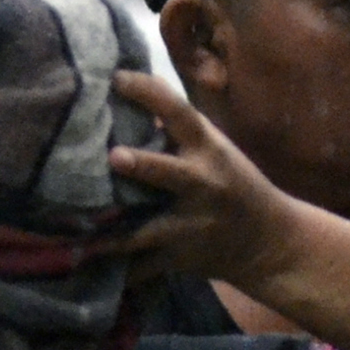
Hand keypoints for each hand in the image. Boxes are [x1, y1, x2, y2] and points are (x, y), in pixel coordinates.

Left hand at [100, 71, 304, 287]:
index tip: (116, 78)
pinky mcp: (179, 257)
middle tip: (113, 157)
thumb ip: (178, 132)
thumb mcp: (215, 150)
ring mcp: (189, 224)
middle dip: (142, 165)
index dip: (148, 92)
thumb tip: (127, 98)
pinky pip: (143, 267)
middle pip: (168, 173)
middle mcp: (200, 184)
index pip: (179, 111)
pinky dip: (117, 272)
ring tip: (80, 237)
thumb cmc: (233, 184)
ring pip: (148, 230)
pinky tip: (85, 269)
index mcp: (208, 149)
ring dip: (114, 234)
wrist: (269, 242)